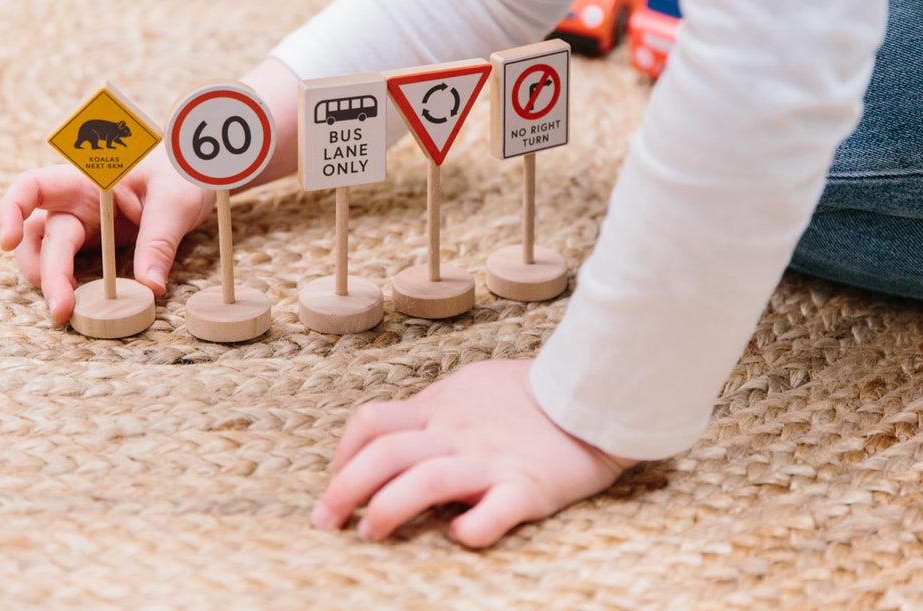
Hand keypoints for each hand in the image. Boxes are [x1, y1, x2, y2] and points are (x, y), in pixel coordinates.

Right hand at [0, 148, 214, 322]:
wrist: (200, 175)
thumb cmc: (183, 174)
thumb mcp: (178, 201)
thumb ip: (160, 241)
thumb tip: (149, 287)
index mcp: (87, 179)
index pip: (32, 186)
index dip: (10, 210)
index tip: (8, 241)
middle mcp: (77, 202)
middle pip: (42, 237)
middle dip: (46, 273)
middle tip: (61, 308)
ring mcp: (85, 225)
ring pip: (48, 255)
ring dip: (52, 282)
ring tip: (67, 309)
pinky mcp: (97, 246)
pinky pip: (74, 267)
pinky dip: (73, 286)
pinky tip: (85, 304)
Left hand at [312, 358, 637, 547]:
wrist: (596, 389)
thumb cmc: (534, 391)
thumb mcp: (473, 385)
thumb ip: (436, 409)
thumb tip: (396, 433)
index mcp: (442, 408)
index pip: (372, 423)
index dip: (343, 455)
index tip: (335, 483)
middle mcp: (458, 433)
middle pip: (384, 453)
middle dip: (344, 489)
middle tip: (327, 521)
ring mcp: (492, 459)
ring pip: (425, 480)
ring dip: (388, 509)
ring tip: (370, 533)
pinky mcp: (529, 486)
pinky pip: (494, 512)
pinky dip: (471, 528)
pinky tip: (459, 537)